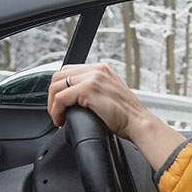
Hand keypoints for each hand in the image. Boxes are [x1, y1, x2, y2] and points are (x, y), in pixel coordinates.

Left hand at [48, 63, 185, 169]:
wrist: (138, 123)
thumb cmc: (127, 115)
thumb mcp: (110, 94)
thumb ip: (94, 88)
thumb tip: (74, 96)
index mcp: (102, 69)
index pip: (69, 70)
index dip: (60, 87)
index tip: (60, 104)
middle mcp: (97, 69)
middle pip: (59, 75)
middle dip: (52, 95)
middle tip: (56, 112)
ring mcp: (93, 77)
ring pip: (56, 86)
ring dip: (52, 104)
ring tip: (58, 117)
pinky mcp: (89, 89)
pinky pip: (60, 98)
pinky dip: (56, 111)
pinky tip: (62, 121)